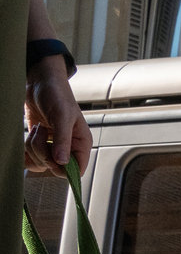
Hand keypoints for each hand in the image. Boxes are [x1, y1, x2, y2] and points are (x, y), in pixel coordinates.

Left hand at [24, 55, 90, 176]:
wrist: (40, 83)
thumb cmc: (57, 94)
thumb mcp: (62, 116)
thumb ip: (63, 140)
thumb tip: (62, 162)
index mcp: (80, 144)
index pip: (77, 170)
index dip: (64, 169)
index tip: (53, 158)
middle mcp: (68, 148)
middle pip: (55, 168)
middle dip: (43, 152)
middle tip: (42, 132)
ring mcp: (52, 146)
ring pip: (41, 162)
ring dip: (33, 147)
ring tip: (37, 129)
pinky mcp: (39, 143)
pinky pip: (31, 158)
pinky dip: (26, 151)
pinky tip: (29, 137)